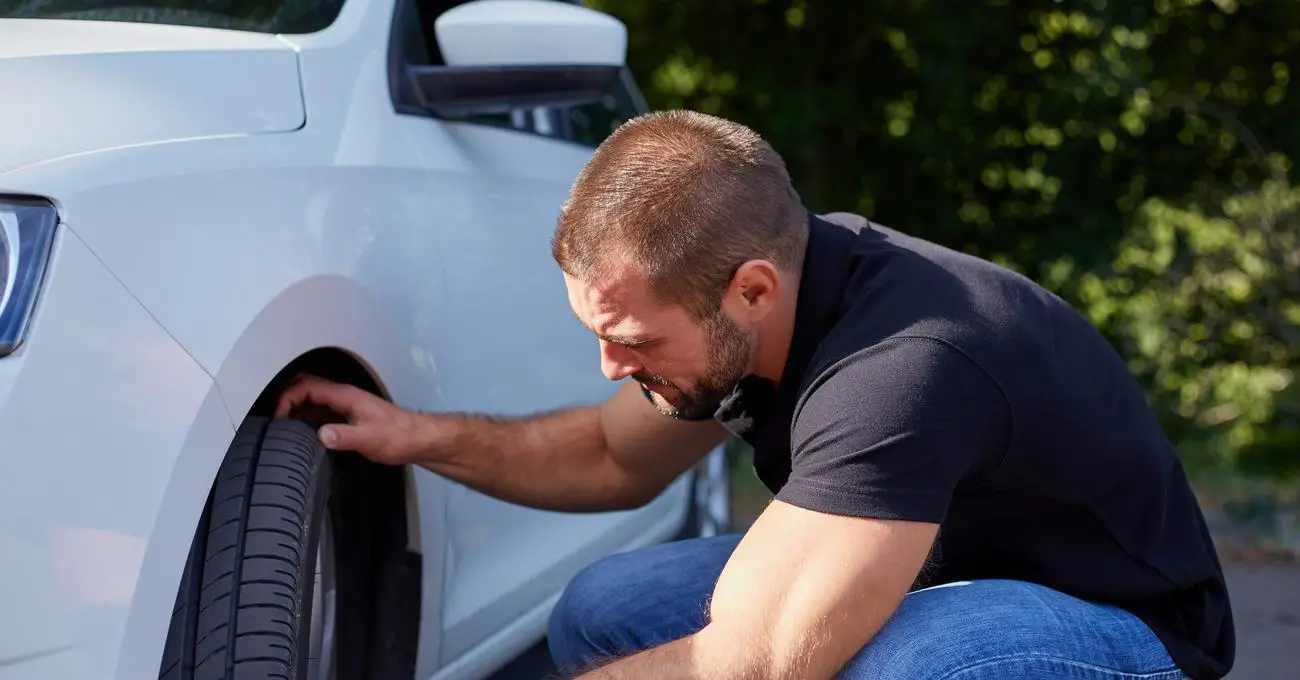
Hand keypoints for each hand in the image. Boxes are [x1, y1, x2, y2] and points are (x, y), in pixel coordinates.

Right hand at [275, 374, 424, 464]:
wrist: (418, 440)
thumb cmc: (399, 436)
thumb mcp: (369, 439)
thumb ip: (344, 436)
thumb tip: (321, 435)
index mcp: (345, 396)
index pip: (307, 386)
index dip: (287, 398)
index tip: (278, 416)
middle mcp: (343, 397)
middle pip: (306, 389)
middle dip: (287, 400)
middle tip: (276, 422)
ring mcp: (345, 407)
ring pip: (312, 401)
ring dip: (296, 410)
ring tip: (282, 429)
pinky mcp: (348, 418)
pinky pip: (321, 413)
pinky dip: (307, 420)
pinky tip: (302, 435)